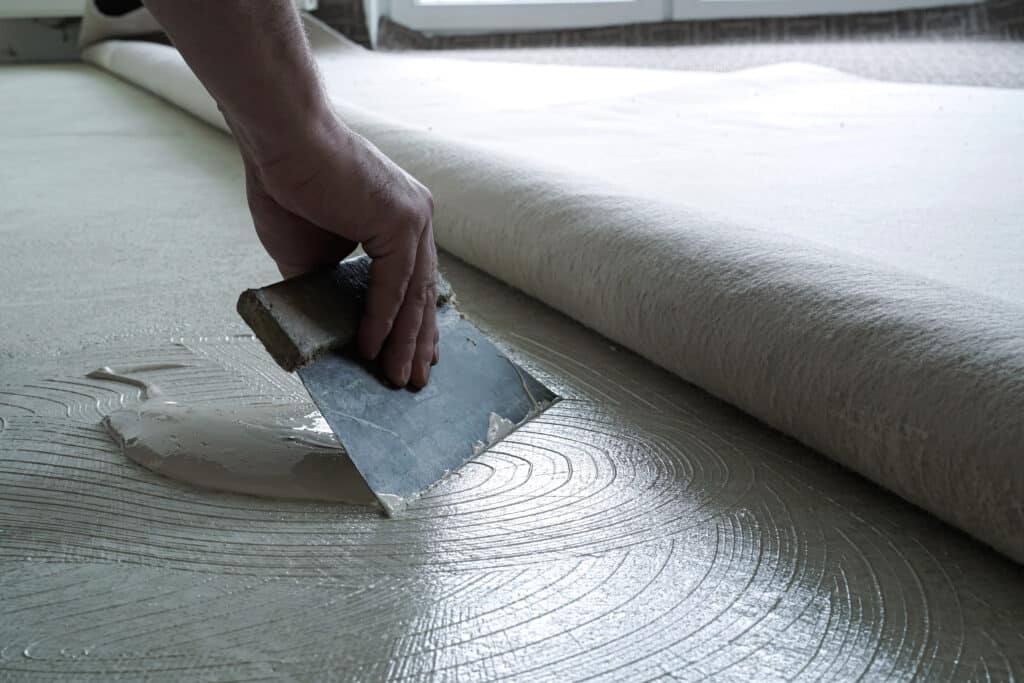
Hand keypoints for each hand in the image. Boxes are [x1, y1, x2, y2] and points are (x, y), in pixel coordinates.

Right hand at [232, 113, 438, 388]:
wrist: (280, 142)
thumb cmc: (288, 185)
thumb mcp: (309, 251)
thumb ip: (327, 283)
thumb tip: (330, 322)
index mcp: (401, 217)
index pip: (416, 279)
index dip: (416, 321)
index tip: (418, 353)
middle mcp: (416, 216)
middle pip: (423, 292)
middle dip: (418, 340)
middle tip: (413, 378)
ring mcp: (413, 216)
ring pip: (414, 294)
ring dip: (404, 341)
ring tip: (396, 378)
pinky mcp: (400, 220)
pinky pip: (393, 284)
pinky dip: (382, 319)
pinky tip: (370, 348)